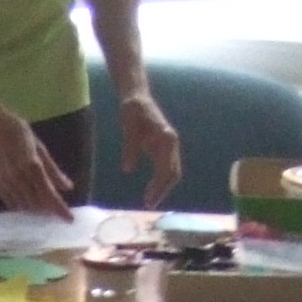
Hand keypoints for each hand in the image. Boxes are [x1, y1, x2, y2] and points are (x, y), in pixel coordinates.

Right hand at [0, 100, 75, 219]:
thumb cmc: (16, 130)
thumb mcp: (39, 147)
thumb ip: (53, 169)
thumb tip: (68, 187)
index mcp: (32, 165)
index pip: (48, 194)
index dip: (59, 208)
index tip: (69, 219)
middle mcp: (18, 177)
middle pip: (37, 203)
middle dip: (49, 211)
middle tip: (60, 215)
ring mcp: (5, 182)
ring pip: (24, 205)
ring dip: (36, 211)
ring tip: (47, 212)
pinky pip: (11, 202)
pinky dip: (22, 206)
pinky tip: (30, 205)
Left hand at [116, 91, 182, 208]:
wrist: (138, 97)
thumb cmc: (133, 110)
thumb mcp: (129, 126)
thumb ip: (130, 147)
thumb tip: (128, 169)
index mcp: (166, 139)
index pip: (166, 169)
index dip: (158, 186)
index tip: (148, 200)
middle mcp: (172, 144)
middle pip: (173, 173)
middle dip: (162, 190)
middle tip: (148, 204)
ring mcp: (169, 146)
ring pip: (172, 172)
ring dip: (163, 188)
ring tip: (149, 201)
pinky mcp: (163, 148)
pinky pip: (166, 168)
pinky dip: (161, 181)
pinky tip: (151, 191)